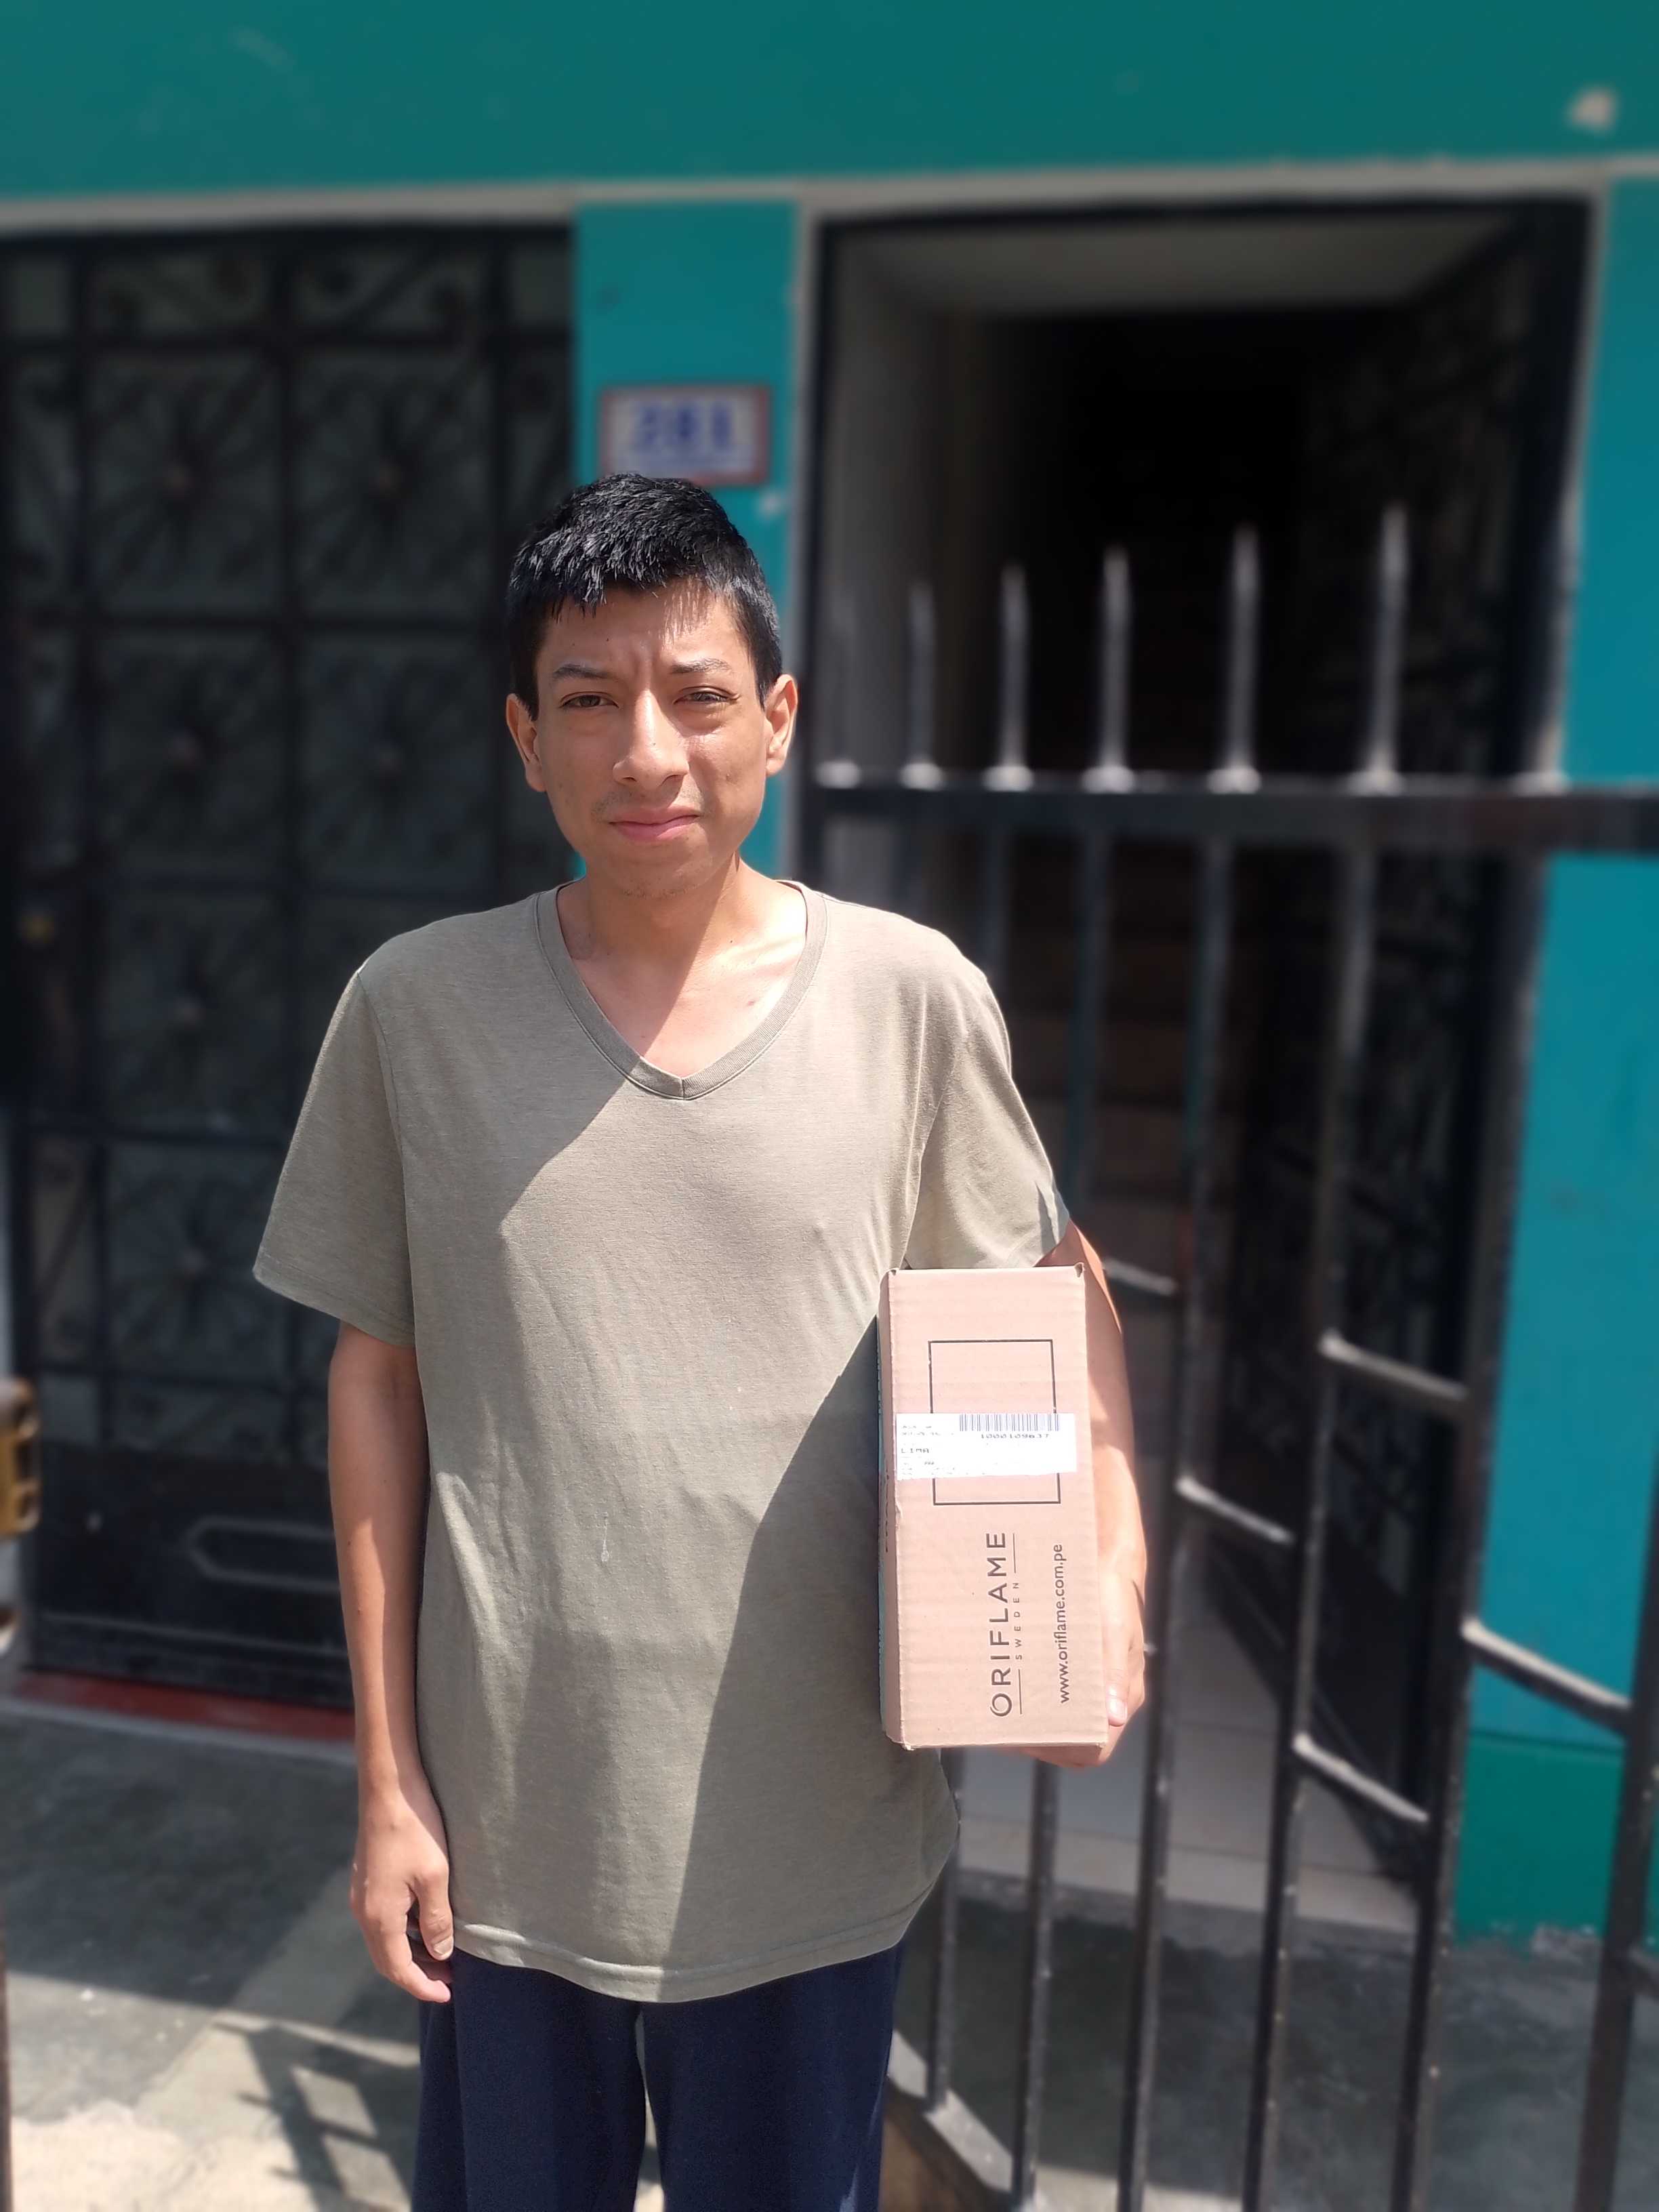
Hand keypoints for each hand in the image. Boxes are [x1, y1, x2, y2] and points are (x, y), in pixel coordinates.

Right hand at [351, 1770, 455, 2002]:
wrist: (388, 1787)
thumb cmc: (416, 1829)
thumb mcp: (436, 1877)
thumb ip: (438, 1921)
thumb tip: (439, 1954)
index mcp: (379, 1917)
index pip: (398, 1969)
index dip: (423, 1986)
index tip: (449, 1995)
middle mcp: (363, 1911)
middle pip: (387, 1959)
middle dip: (417, 1974)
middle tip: (450, 1980)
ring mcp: (362, 1894)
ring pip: (385, 1939)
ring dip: (411, 1952)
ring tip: (443, 1955)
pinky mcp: (367, 1879)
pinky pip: (384, 1919)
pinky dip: (405, 1932)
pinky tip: (427, 1923)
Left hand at [1000, 1553, 1146, 1769]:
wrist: (1107, 1554)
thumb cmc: (1114, 1592)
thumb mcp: (1115, 1629)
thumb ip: (1115, 1672)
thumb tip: (1115, 1716)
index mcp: (1125, 1693)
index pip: (1097, 1747)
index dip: (1064, 1752)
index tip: (1029, 1740)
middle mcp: (1109, 1692)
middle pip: (1073, 1737)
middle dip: (1039, 1737)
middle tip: (1004, 1723)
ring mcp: (1093, 1678)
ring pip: (1062, 1715)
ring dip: (1033, 1716)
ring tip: (1001, 1705)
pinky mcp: (1077, 1661)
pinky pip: (1054, 1689)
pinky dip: (1033, 1692)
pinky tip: (1011, 1679)